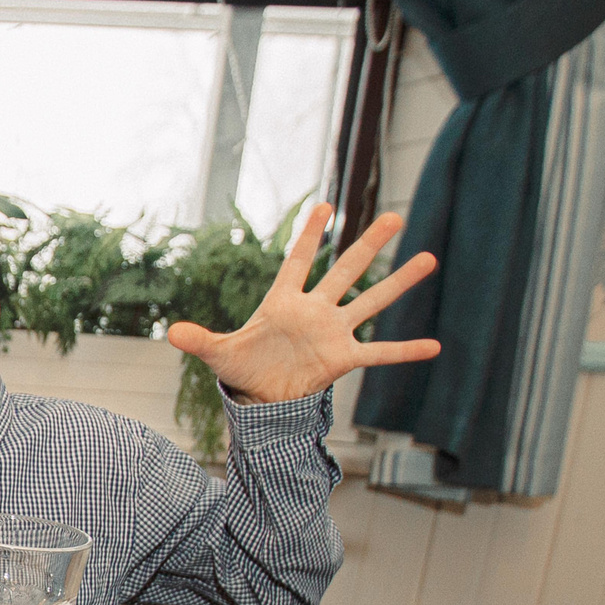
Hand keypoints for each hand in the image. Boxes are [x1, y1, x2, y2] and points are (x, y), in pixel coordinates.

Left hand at [166, 207, 440, 402]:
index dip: (311, 237)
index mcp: (283, 302)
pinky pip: (380, 352)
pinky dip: (405, 350)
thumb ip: (199, 340)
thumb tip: (170, 333)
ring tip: (429, 258)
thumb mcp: (218, 354)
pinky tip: (434, 346)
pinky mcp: (344, 359)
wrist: (262, 398)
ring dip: (399, 282)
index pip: (298, 262)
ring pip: (371, 301)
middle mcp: (314, 311)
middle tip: (395, 217)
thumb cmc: (243, 368)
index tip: (325, 206)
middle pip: (346, 271)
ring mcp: (333, 332)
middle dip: (368, 245)